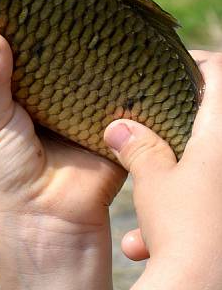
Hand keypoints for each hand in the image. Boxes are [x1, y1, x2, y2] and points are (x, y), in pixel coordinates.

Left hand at [0, 30, 125, 289]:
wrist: (48, 229)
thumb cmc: (4, 179)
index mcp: (8, 96)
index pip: (9, 52)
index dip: (8, 27)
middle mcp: (42, 98)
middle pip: (47, 56)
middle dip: (48, 33)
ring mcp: (76, 108)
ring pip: (80, 68)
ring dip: (80, 50)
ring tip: (80, 12)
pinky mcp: (108, 122)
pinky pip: (114, 91)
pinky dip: (111, 75)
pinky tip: (110, 43)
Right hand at [103, 50, 221, 288]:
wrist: (206, 287)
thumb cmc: (188, 230)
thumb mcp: (153, 180)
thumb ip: (138, 147)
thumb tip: (119, 128)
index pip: (219, 72)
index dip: (194, 63)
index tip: (167, 68)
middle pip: (210, 124)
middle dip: (174, 136)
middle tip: (148, 133)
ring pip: (206, 172)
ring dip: (173, 190)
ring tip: (144, 219)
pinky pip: (211, 207)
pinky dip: (184, 220)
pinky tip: (148, 245)